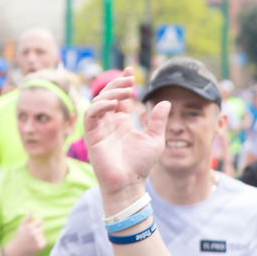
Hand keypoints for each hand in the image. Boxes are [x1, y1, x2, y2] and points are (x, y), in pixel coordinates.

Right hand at [2, 213, 46, 255]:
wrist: (16, 250)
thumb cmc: (19, 236)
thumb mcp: (21, 226)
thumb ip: (28, 218)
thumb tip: (32, 210)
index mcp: (30, 227)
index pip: (40, 221)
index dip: (37, 223)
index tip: (33, 227)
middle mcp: (34, 233)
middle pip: (42, 228)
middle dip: (37, 231)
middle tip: (30, 235)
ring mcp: (38, 240)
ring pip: (42, 235)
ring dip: (38, 236)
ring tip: (31, 240)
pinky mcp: (40, 246)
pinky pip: (44, 241)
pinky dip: (40, 242)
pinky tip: (33, 244)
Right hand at [83, 71, 169, 204]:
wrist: (130, 184)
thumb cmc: (141, 165)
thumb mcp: (155, 139)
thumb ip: (158, 121)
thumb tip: (165, 102)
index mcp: (121, 121)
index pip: (119, 96)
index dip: (123, 81)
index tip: (131, 71)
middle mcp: (109, 123)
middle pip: (108, 94)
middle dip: (117, 83)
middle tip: (130, 79)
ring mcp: (99, 129)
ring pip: (98, 101)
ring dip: (111, 92)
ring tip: (126, 90)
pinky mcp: (92, 136)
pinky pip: (90, 115)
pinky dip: (100, 106)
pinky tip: (114, 104)